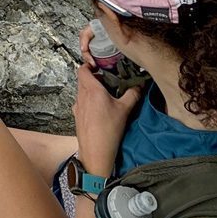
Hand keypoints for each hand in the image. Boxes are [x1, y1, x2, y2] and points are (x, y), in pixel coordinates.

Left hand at [73, 59, 141, 175]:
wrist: (96, 153)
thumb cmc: (108, 131)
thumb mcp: (125, 110)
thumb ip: (133, 94)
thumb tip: (139, 86)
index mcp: (91, 90)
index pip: (83, 69)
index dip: (90, 65)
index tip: (100, 66)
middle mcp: (81, 96)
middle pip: (83, 79)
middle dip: (94, 77)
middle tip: (107, 80)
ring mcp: (77, 107)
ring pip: (82, 91)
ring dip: (91, 90)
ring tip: (106, 95)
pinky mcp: (77, 117)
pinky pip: (81, 103)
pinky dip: (89, 101)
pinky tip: (100, 110)